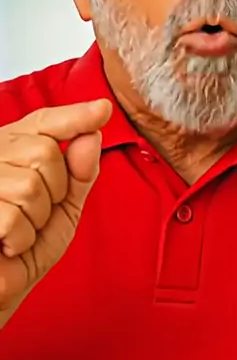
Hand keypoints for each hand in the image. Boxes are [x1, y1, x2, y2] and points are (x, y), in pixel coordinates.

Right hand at [0, 99, 111, 319]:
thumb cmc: (24, 249)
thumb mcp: (63, 207)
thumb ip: (78, 173)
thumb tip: (92, 136)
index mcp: (12, 150)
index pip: (44, 123)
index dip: (74, 116)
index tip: (103, 110)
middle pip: (44, 153)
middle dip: (54, 192)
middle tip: (35, 217)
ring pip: (30, 187)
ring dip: (35, 221)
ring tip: (18, 234)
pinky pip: (12, 218)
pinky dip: (18, 240)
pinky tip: (6, 246)